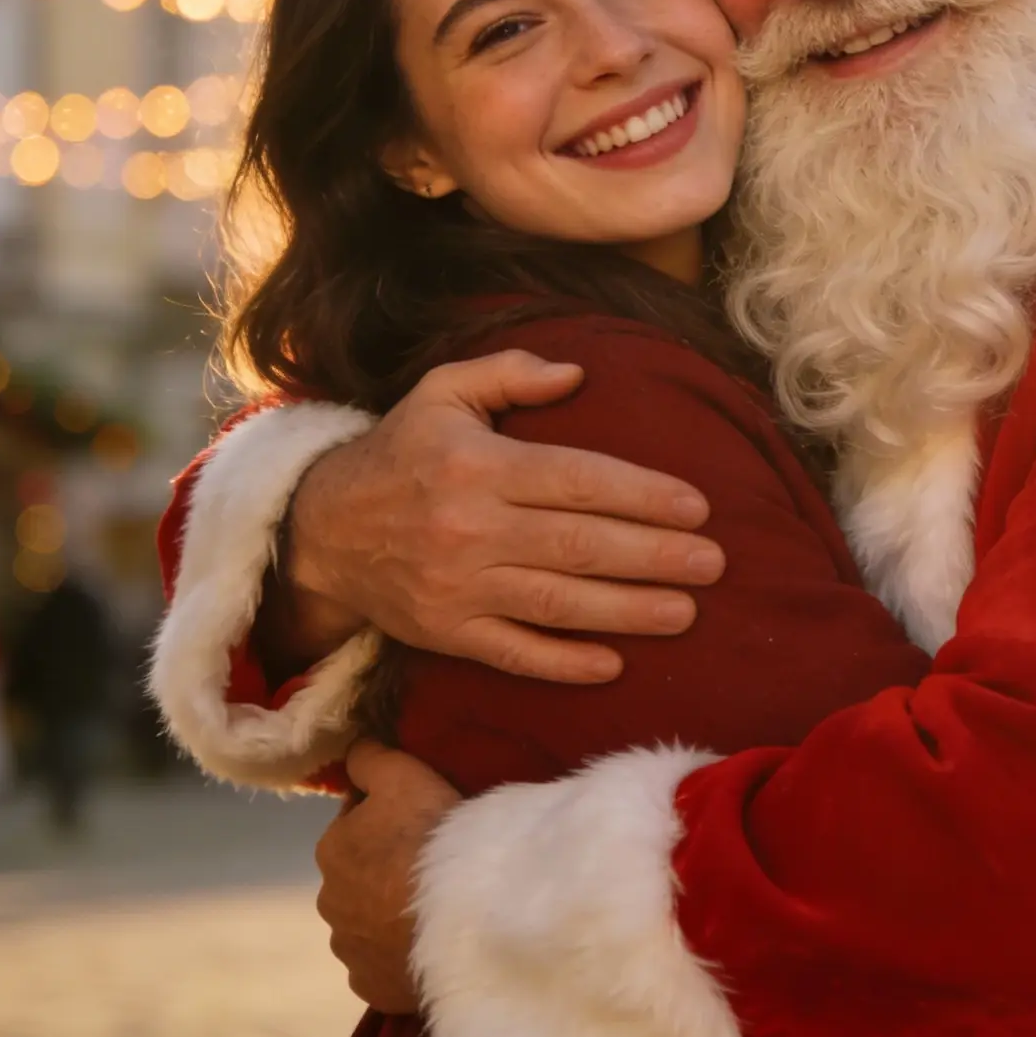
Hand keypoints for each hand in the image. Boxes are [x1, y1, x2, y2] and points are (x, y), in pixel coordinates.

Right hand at [282, 351, 726, 681]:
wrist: (321, 531)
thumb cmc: (400, 453)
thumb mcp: (442, 392)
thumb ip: (509, 375)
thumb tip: (578, 372)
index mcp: (476, 466)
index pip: (578, 480)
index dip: (643, 495)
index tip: (697, 507)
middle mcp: (468, 529)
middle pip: (579, 545)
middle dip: (654, 555)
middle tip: (714, 563)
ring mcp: (456, 588)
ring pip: (556, 604)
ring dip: (627, 611)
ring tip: (686, 610)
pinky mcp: (445, 634)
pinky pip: (512, 654)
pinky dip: (563, 663)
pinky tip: (613, 664)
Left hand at [318, 742, 458, 1013]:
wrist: (462, 918)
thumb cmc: (432, 838)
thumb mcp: (403, 774)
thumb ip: (370, 758)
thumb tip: (353, 749)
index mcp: (331, 848)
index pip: (355, 823)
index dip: (389, 818)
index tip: (422, 820)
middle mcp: (328, 901)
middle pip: (360, 876)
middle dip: (385, 870)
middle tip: (432, 865)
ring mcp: (348, 948)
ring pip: (368, 924)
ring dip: (390, 915)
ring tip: (435, 908)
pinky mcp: (370, 985)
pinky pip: (382, 965)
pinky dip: (398, 955)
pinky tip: (427, 943)